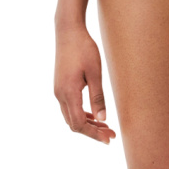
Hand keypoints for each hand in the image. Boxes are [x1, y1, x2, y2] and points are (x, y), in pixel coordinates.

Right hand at [54, 25, 116, 144]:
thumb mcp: (95, 72)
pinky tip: (93, 114)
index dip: (94, 134)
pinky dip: (81, 114)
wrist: (68, 31)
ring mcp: (58, 91)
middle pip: (74, 124)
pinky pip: (69, 107)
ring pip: (71, 117)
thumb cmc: (84, 48)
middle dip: (92, 132)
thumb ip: (98, 96)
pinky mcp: (60, 86)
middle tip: (110, 134)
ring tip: (105, 126)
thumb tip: (102, 119)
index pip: (79, 124)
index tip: (109, 138)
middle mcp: (60, 95)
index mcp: (68, 93)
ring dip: (87, 124)